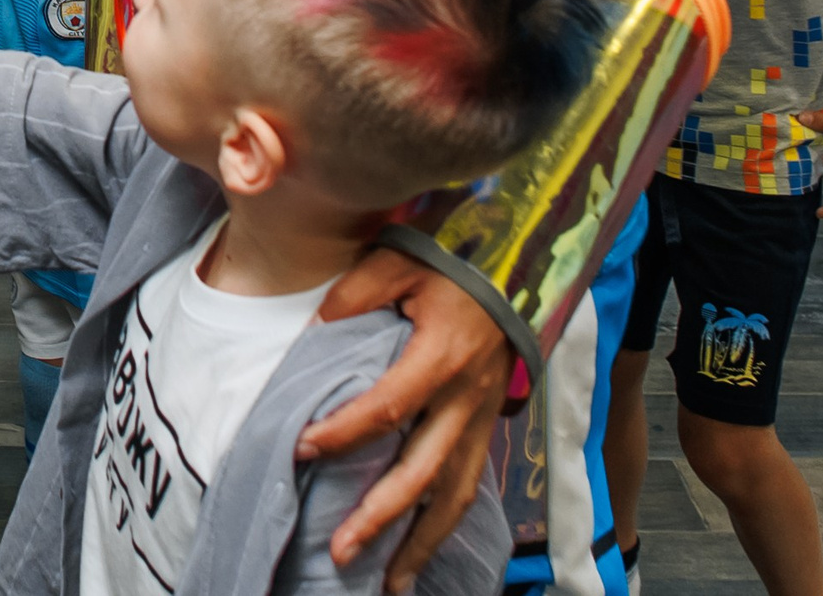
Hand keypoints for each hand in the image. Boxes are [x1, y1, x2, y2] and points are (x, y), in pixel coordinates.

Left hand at [300, 250, 513, 591]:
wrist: (522, 260)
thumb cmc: (454, 260)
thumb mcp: (397, 259)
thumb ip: (353, 295)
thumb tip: (311, 335)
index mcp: (443, 356)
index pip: (387, 407)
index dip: (342, 432)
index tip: (300, 447)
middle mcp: (469, 398)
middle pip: (425, 472)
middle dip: (381, 517)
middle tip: (340, 552)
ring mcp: (484, 417)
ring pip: (456, 494)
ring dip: (422, 542)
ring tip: (389, 583)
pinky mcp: (489, 425)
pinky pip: (469, 484)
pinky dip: (444, 524)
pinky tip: (419, 552)